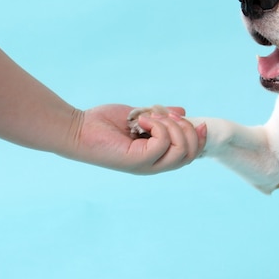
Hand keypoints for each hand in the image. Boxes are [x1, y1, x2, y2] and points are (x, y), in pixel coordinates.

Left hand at [69, 104, 205, 173]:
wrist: (78, 129)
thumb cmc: (104, 124)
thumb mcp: (140, 116)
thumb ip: (161, 117)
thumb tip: (183, 113)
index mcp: (157, 157)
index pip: (190, 155)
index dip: (200, 139)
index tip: (199, 122)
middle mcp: (154, 164)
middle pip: (190, 154)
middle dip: (188, 130)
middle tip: (169, 116)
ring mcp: (147, 165)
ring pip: (180, 150)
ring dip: (172, 127)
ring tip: (150, 117)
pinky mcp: (137, 161)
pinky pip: (162, 143)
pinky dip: (157, 126)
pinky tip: (140, 120)